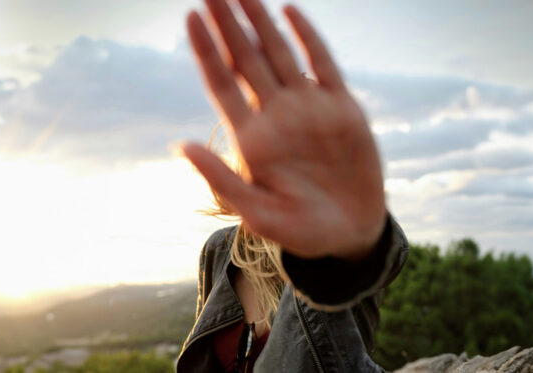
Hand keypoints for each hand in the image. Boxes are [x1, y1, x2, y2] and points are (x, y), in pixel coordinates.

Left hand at [177, 0, 385, 259]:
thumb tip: (180, 146)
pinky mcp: (340, 107)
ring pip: (278, 53)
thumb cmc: (301, 230)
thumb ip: (221, 180)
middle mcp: (276, 115)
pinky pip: (321, 63)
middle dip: (228, 25)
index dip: (207, 51)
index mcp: (252, 138)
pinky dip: (306, 36)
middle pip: (245, 59)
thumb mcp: (258, 213)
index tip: (191, 18)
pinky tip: (289, 11)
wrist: (351, 234)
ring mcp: (308, 108)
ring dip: (260, 22)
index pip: (223, 83)